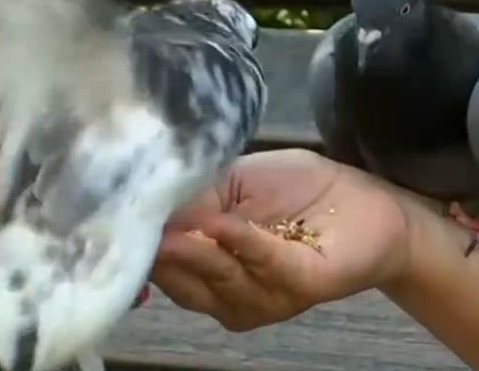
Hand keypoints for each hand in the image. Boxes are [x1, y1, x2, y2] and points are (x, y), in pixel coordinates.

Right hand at [150, 149, 410, 330]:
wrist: (365, 202)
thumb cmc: (298, 189)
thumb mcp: (232, 180)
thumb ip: (194, 195)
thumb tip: (146, 204)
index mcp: (204, 267)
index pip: (159, 266)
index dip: (138, 247)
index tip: (113, 222)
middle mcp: (225, 292)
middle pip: (181, 282)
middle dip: (164, 254)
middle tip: (144, 225)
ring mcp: (262, 296)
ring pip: (217, 280)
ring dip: (200, 250)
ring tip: (187, 221)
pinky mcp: (299, 287)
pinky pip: (264, 267)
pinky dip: (244, 244)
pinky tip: (227, 224)